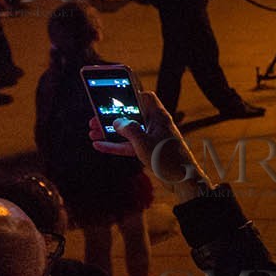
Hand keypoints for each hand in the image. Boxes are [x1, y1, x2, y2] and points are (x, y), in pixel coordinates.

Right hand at [90, 90, 213, 198]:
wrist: (182, 181)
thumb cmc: (169, 160)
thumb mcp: (144, 143)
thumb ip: (129, 130)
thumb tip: (117, 122)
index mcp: (158, 117)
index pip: (145, 97)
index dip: (131, 94)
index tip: (114, 95)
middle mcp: (155, 125)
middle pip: (131, 115)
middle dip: (112, 117)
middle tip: (94, 118)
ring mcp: (151, 138)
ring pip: (127, 131)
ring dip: (110, 131)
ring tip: (92, 132)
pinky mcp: (148, 151)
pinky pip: (128, 145)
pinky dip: (115, 145)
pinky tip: (100, 145)